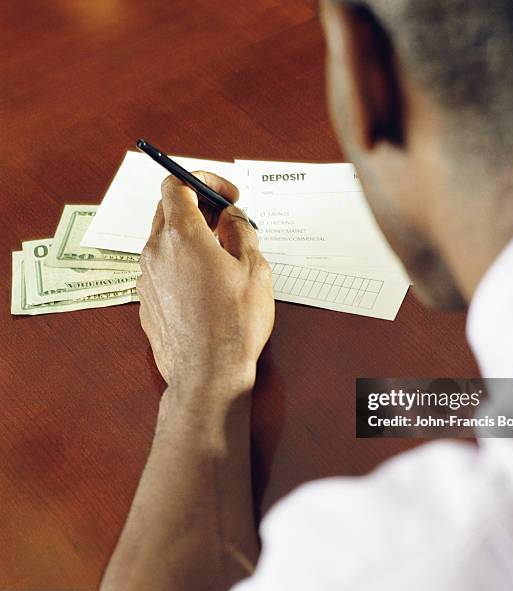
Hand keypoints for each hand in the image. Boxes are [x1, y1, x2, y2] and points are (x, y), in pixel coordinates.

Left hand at [137, 172, 274, 394]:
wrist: (207, 375)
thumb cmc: (234, 324)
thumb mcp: (254, 268)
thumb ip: (241, 230)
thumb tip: (231, 216)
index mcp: (181, 235)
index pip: (176, 184)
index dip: (204, 181)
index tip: (226, 196)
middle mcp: (155, 252)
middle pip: (168, 210)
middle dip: (199, 208)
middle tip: (226, 223)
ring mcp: (145, 278)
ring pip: (165, 241)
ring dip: (191, 238)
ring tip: (221, 259)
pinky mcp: (145, 301)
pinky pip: (162, 269)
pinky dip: (181, 264)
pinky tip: (206, 287)